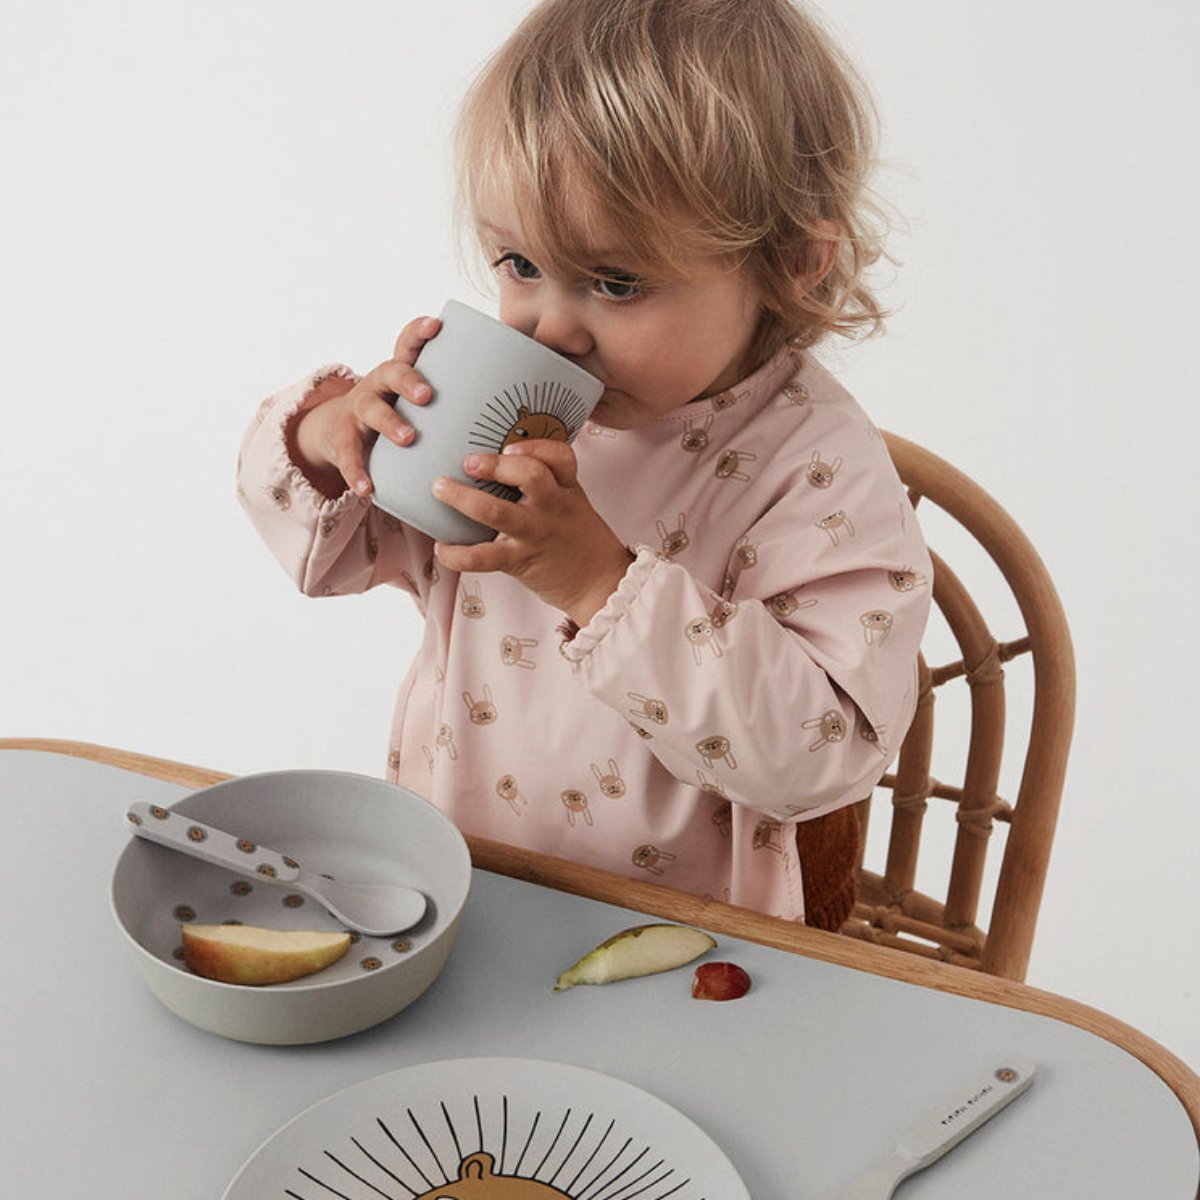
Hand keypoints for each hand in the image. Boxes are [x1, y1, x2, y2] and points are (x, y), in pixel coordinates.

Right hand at [286, 316, 440, 498]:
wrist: (341, 431)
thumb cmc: (398, 414)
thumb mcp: (418, 401)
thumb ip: (455, 399)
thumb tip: (517, 406)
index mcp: (401, 372)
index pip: (408, 343)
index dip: (419, 331)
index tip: (436, 324)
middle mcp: (378, 385)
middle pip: (391, 372)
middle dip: (409, 381)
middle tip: (427, 395)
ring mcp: (359, 410)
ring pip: (371, 410)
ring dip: (390, 422)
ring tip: (409, 437)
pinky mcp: (344, 438)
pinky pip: (349, 455)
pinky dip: (357, 472)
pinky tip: (367, 489)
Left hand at [432, 440, 633, 625]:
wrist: (600, 584)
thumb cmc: (580, 541)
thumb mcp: (574, 504)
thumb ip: (549, 484)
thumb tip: (504, 460)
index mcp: (566, 489)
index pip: (560, 456)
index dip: (535, 446)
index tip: (511, 446)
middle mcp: (551, 507)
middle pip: (529, 474)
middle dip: (495, 464)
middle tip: (468, 461)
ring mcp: (535, 534)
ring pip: (496, 510)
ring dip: (463, 498)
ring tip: (441, 489)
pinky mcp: (520, 562)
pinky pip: (482, 557)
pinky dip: (456, 553)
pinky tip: (443, 547)